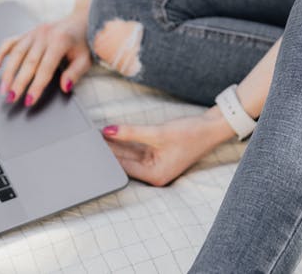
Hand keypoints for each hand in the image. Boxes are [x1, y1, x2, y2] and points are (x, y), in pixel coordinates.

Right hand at [0, 11, 91, 106]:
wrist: (80, 20)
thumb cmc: (83, 42)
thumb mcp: (85, 58)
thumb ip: (75, 73)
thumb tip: (64, 87)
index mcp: (60, 40)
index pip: (45, 68)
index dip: (36, 85)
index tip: (29, 100)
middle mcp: (44, 35)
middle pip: (28, 62)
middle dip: (18, 82)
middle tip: (12, 98)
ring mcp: (33, 33)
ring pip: (16, 53)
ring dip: (8, 72)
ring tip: (3, 89)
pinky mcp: (27, 33)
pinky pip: (10, 42)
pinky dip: (0, 53)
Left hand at [101, 107, 236, 186]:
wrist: (213, 126)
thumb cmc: (192, 133)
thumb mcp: (158, 132)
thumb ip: (131, 132)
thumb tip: (107, 131)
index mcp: (155, 176)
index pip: (123, 166)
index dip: (106, 155)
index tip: (90, 145)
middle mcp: (154, 173)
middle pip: (124, 161)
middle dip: (108, 149)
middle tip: (88, 138)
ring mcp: (155, 162)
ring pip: (129, 153)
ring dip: (115, 143)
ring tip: (95, 134)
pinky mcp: (157, 152)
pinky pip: (136, 147)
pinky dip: (126, 140)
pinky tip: (111, 132)